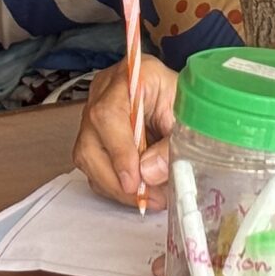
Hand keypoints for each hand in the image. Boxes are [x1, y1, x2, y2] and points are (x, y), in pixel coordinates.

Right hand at [74, 60, 179, 204]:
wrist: (180, 95)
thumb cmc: (185, 100)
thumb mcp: (188, 118)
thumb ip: (171, 144)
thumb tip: (148, 173)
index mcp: (131, 77)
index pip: (109, 115)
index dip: (119, 152)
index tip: (134, 181)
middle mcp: (105, 92)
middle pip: (90, 140)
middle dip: (115, 178)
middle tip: (144, 198)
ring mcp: (94, 111)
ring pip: (86, 156)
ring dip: (114, 185)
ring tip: (145, 198)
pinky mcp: (93, 131)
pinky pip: (92, 163)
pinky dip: (112, 182)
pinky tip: (135, 190)